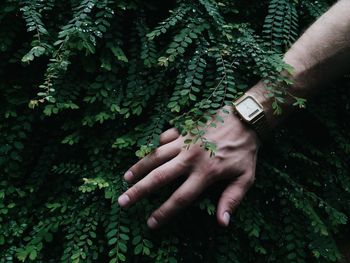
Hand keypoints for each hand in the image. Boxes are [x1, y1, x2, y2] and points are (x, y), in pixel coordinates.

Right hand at [117, 105, 259, 228]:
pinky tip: (148, 152)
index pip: (180, 198)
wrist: (245, 119)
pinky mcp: (184, 129)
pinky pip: (164, 137)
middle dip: (139, 191)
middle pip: (159, 177)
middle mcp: (190, 158)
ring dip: (139, 167)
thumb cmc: (245, 150)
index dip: (164, 212)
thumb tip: (222, 223)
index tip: (151, 223)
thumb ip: (232, 199)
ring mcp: (185, 142)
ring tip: (126, 178)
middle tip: (123, 201)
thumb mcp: (245, 177)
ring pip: (156, 156)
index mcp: (206, 173)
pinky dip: (156, 145)